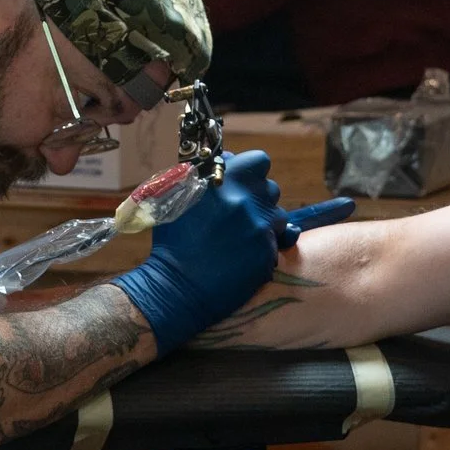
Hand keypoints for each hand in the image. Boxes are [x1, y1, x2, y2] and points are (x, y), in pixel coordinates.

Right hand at [114, 150, 285, 352]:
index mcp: (223, 182)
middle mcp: (245, 201)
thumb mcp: (176, 196)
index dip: (252, 170)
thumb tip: (227, 161)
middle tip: (240, 211)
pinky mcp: (268, 253)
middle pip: (271, 188)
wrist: (177, 287)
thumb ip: (202, 173)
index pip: (258, 161)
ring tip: (242, 234)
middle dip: (258, 197)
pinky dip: (263, 245)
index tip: (241, 181)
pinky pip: (276, 241)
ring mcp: (260, 228)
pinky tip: (243, 253)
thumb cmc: (172, 241)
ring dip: (264, 220)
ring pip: (278, 215)